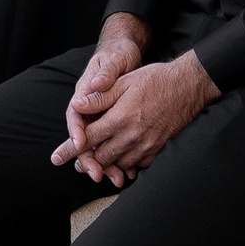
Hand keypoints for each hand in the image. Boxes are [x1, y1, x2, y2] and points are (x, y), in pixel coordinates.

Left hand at [54, 33, 219, 185]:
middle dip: (87, 161)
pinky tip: (122, 161)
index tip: (56, 158)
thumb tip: (77, 105)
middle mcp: (132, 136)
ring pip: (118, 164)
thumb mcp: (124, 82)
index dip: (69, 149)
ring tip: (96, 165)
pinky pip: (137, 165)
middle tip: (77, 164)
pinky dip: (126, 165)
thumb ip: (100, 97)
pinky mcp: (158, 149)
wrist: (188, 86)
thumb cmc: (154, 80)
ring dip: (106, 165)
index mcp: (120, 118)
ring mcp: (146, 145)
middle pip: (101, 157)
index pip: (87, 139)